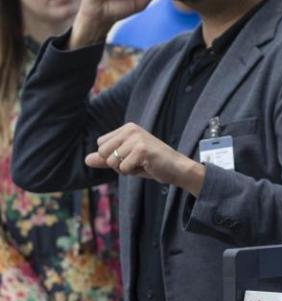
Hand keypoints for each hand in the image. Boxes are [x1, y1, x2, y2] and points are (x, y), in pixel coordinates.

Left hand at [86, 122, 204, 195]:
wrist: (177, 168)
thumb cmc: (152, 164)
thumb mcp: (126, 160)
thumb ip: (106, 159)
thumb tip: (86, 160)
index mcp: (127, 128)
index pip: (101, 145)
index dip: (113, 157)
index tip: (132, 157)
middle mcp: (131, 129)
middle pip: (103, 152)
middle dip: (116, 164)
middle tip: (136, 162)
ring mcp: (137, 139)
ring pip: (112, 162)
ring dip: (125, 169)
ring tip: (142, 164)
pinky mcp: (141, 150)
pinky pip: (123, 168)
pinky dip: (133, 172)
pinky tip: (147, 166)